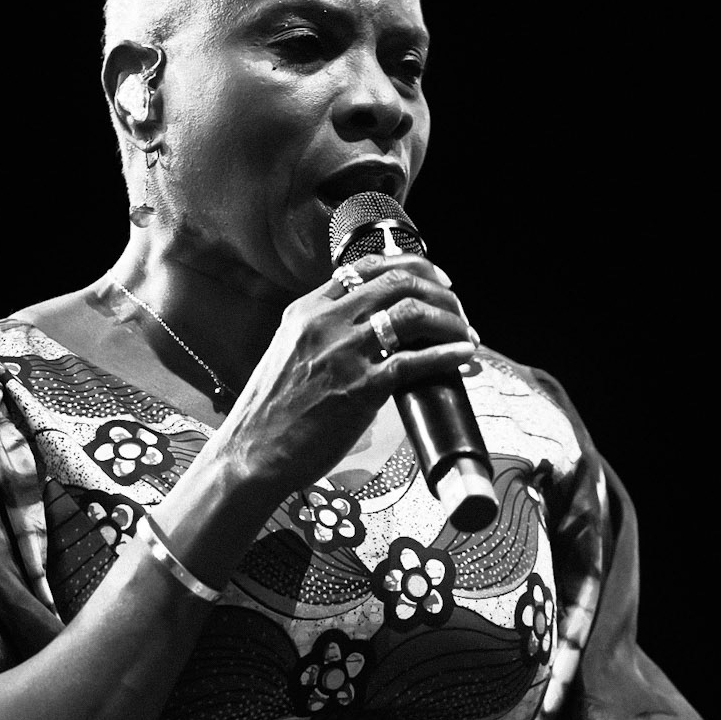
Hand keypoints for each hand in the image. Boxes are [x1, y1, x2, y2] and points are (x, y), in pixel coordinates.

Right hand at [222, 253, 476, 496]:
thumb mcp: (290, 352)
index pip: (367, 268)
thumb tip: (368, 328)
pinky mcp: (360, 388)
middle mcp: (326, 322)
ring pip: (412, 313)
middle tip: (458, 310)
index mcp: (307, 310)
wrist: (252, 452)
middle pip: (398, 282)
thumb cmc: (272, 412)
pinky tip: (464, 357)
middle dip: (440, 291)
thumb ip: (323, 333)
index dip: (412, 267)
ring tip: (467, 334)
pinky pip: (416, 362)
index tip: (436, 279)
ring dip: (450, 320)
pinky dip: (448, 355)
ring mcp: (344, 353)